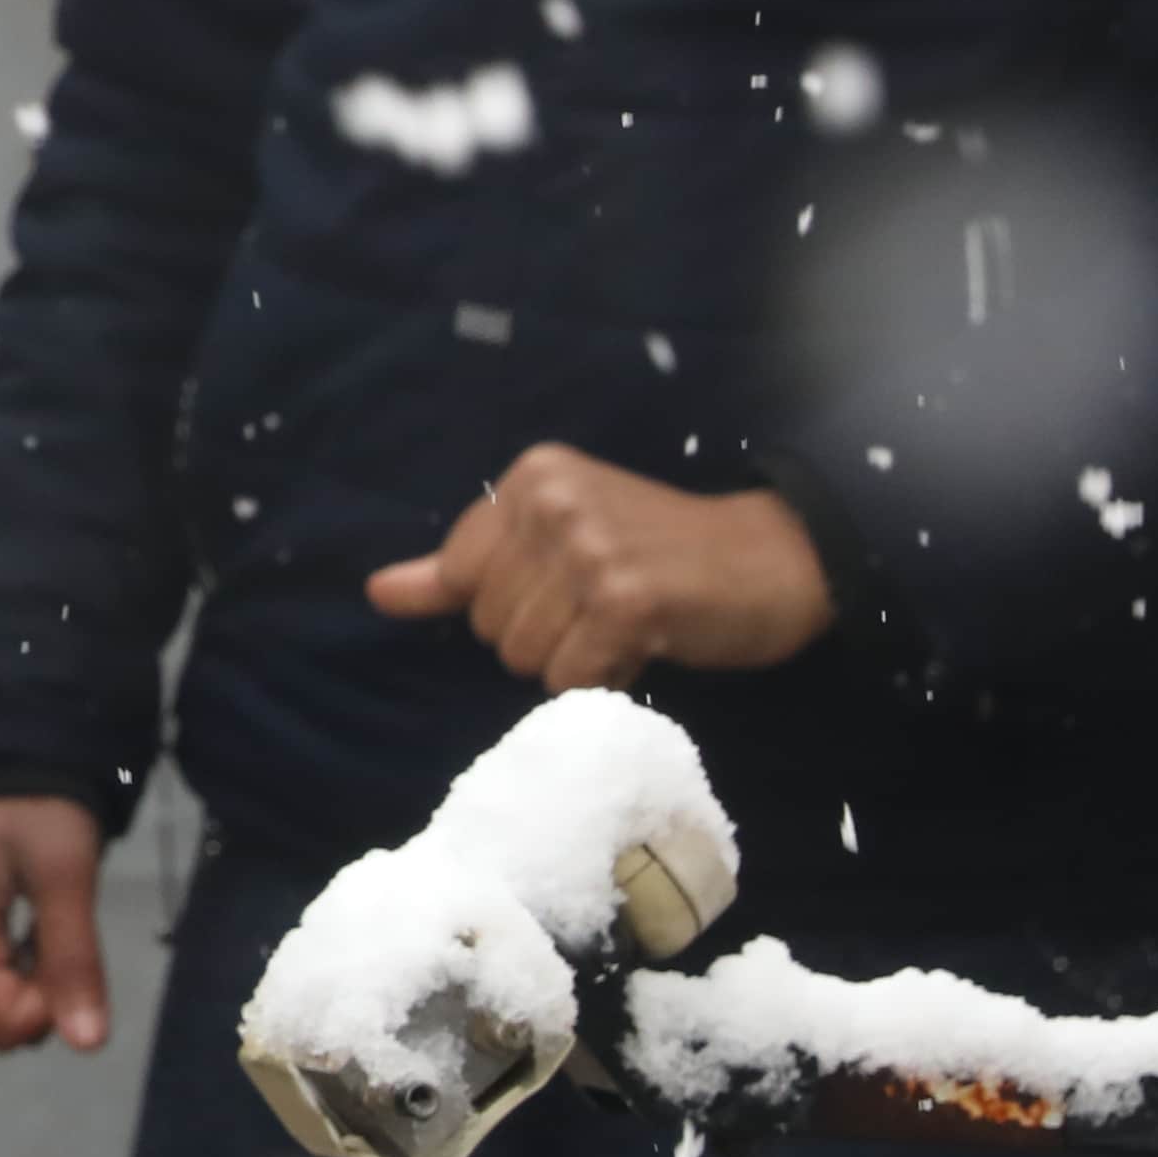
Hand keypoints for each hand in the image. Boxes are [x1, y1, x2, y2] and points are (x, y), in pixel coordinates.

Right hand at [0, 795, 113, 1056]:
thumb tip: (86, 1046)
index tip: (67, 944)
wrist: (2, 756)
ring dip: (34, 973)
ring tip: (43, 912)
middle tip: (58, 922)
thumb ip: (73, 961)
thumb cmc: (37, 808)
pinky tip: (27, 917)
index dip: (52, 1003)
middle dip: (44, 989)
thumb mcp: (66, 876)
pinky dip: (19, 960)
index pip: (6, 1023)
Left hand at [366, 446, 831, 689]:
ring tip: (628, 625)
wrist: (779, 560)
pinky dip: (604, 679)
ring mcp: (588, 549)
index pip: (459, 576)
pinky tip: (646, 645)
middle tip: (609, 608)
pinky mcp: (625, 600)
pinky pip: (567, 678)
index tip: (573, 586)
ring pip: (523, 657)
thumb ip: (462, 568)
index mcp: (529, 478)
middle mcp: (551, 502)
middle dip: (545, 635)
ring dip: (576, 659)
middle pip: (489, 623)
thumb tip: (378, 592)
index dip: (513, 602)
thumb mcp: (557, 540)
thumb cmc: (663, 554)